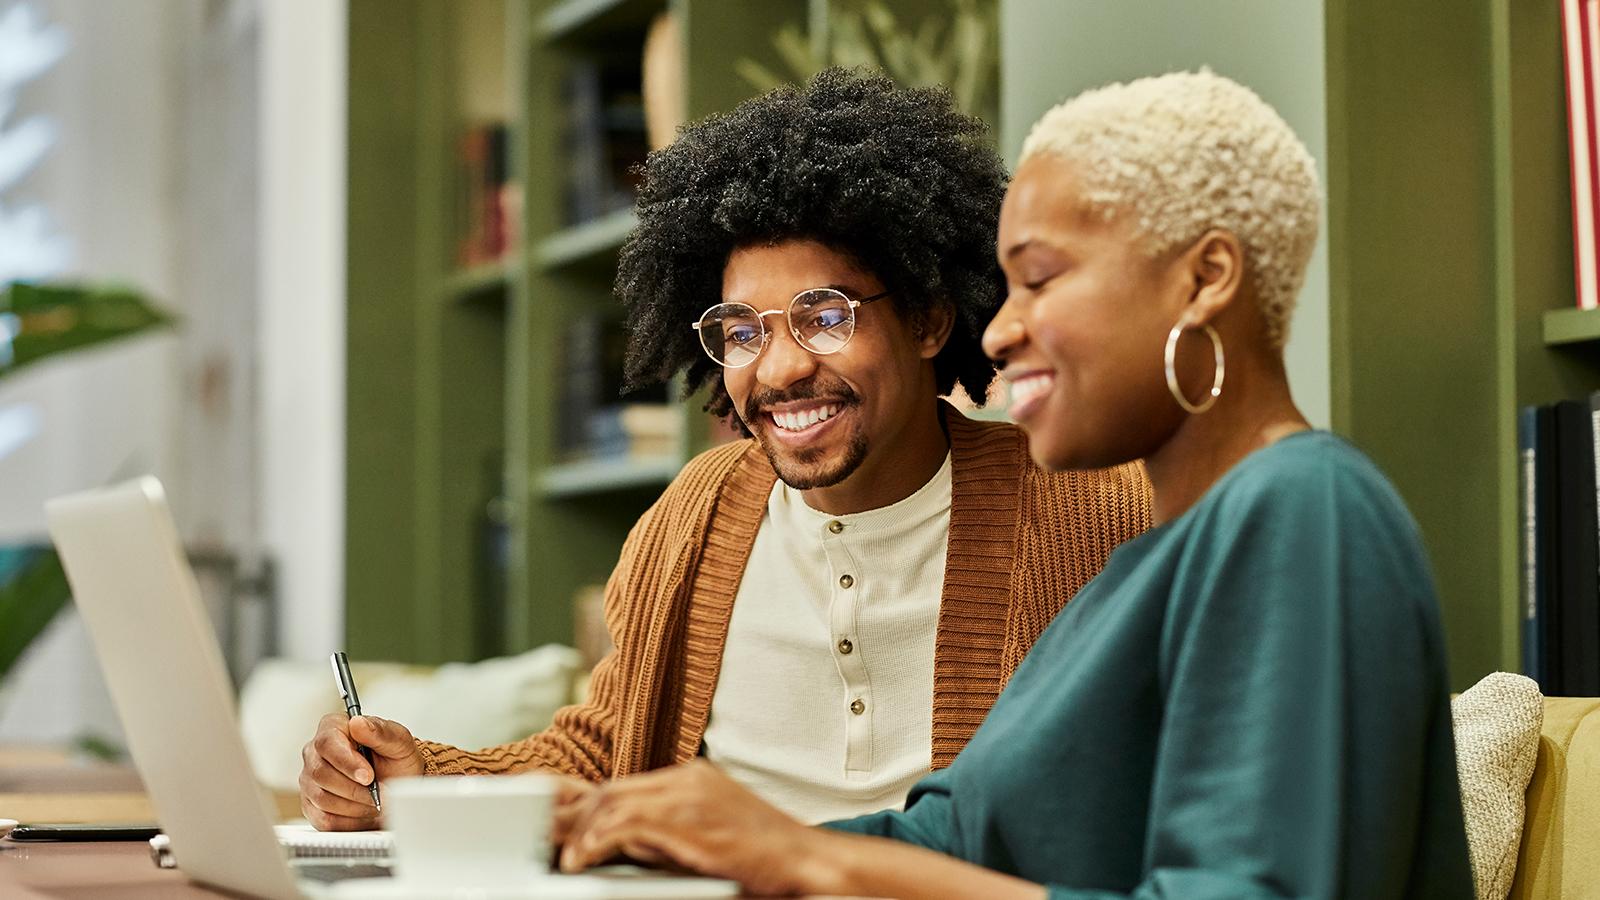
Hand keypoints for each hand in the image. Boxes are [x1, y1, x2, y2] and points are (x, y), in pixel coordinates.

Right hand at [299, 713, 424, 829]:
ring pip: (322, 798)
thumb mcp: (399, 741)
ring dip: (354, 805)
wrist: (398, 784)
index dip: (347, 762)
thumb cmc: (396, 759)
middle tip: (377, 793)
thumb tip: (358, 723)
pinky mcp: (311, 805)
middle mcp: (315, 752)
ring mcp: (310, 779)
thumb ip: (380, 731)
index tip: (368, 776)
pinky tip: (363, 812)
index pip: (327, 743)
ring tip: (374, 801)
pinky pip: (323, 819)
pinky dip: (348, 821)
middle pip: (320, 773)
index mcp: (333, 728)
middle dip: (354, 788)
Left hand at [558, 760, 829, 895]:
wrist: (807, 861)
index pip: (625, 785)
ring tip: (560, 857)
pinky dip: (597, 842)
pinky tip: (582, 861)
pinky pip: (626, 824)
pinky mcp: (688, 819)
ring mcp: (688, 795)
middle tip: (543, 835)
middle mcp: (687, 779)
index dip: (587, 804)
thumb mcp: (710, 834)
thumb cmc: (764, 858)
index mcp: (693, 778)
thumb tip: (624, 842)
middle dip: (574, 814)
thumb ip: (668, 830)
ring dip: (580, 832)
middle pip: (612, 789)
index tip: (560, 819)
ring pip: (612, 802)